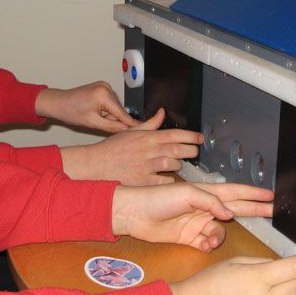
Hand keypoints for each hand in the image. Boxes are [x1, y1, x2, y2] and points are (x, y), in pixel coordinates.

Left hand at [35, 82, 137, 132]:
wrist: (59, 103)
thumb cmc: (71, 112)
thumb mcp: (92, 123)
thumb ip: (111, 126)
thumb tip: (126, 129)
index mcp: (103, 95)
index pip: (121, 113)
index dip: (131, 123)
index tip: (142, 129)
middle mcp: (105, 87)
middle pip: (119, 110)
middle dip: (113, 119)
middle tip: (98, 123)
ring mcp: (104, 85)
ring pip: (115, 107)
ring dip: (108, 115)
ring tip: (93, 116)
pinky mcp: (102, 87)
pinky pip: (110, 102)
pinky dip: (106, 109)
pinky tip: (94, 111)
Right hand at [60, 108, 202, 184]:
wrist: (96, 165)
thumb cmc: (112, 149)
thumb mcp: (131, 132)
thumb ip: (150, 123)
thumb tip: (162, 112)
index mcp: (147, 137)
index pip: (175, 134)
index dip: (191, 136)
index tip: (199, 138)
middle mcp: (149, 151)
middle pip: (179, 150)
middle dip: (190, 151)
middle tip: (193, 152)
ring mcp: (146, 166)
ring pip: (173, 165)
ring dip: (178, 165)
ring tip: (177, 165)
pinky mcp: (143, 181)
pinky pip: (164, 182)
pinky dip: (169, 181)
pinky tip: (167, 178)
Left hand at [111, 182, 273, 250]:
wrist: (135, 214)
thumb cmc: (157, 198)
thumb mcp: (186, 194)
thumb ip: (210, 201)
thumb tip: (229, 213)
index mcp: (205, 193)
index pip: (235, 192)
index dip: (252, 193)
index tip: (269, 195)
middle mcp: (204, 207)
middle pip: (235, 209)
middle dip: (253, 210)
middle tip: (271, 212)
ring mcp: (198, 223)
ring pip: (221, 232)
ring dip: (219, 236)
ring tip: (210, 238)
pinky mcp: (190, 238)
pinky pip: (208, 244)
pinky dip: (209, 246)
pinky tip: (203, 245)